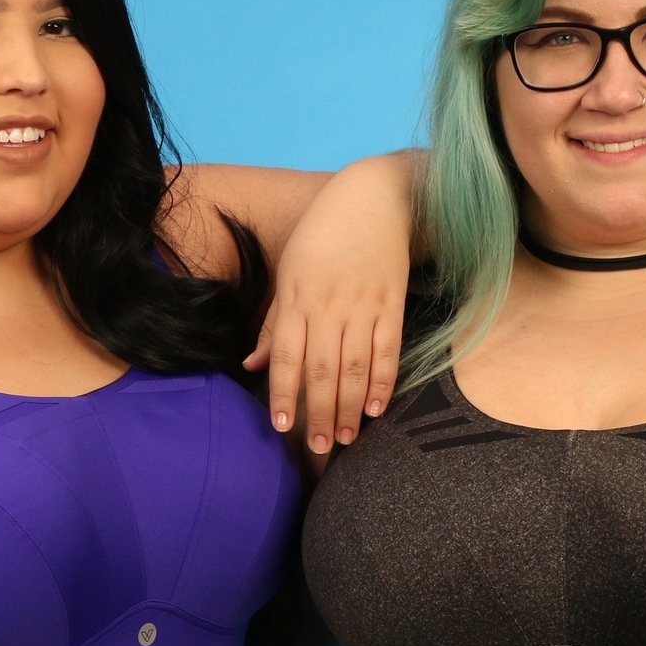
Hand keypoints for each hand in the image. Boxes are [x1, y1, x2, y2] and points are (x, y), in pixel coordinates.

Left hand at [243, 155, 412, 453]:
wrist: (376, 196)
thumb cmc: (323, 233)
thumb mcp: (289, 271)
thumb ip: (274, 323)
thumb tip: (252, 366)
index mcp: (298, 298)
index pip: (287, 356)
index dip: (284, 394)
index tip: (281, 427)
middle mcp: (329, 306)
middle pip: (321, 369)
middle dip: (318, 412)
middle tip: (317, 448)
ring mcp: (364, 306)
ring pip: (354, 365)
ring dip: (349, 405)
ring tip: (346, 438)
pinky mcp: (393, 303)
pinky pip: (388, 349)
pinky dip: (384, 380)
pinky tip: (378, 408)